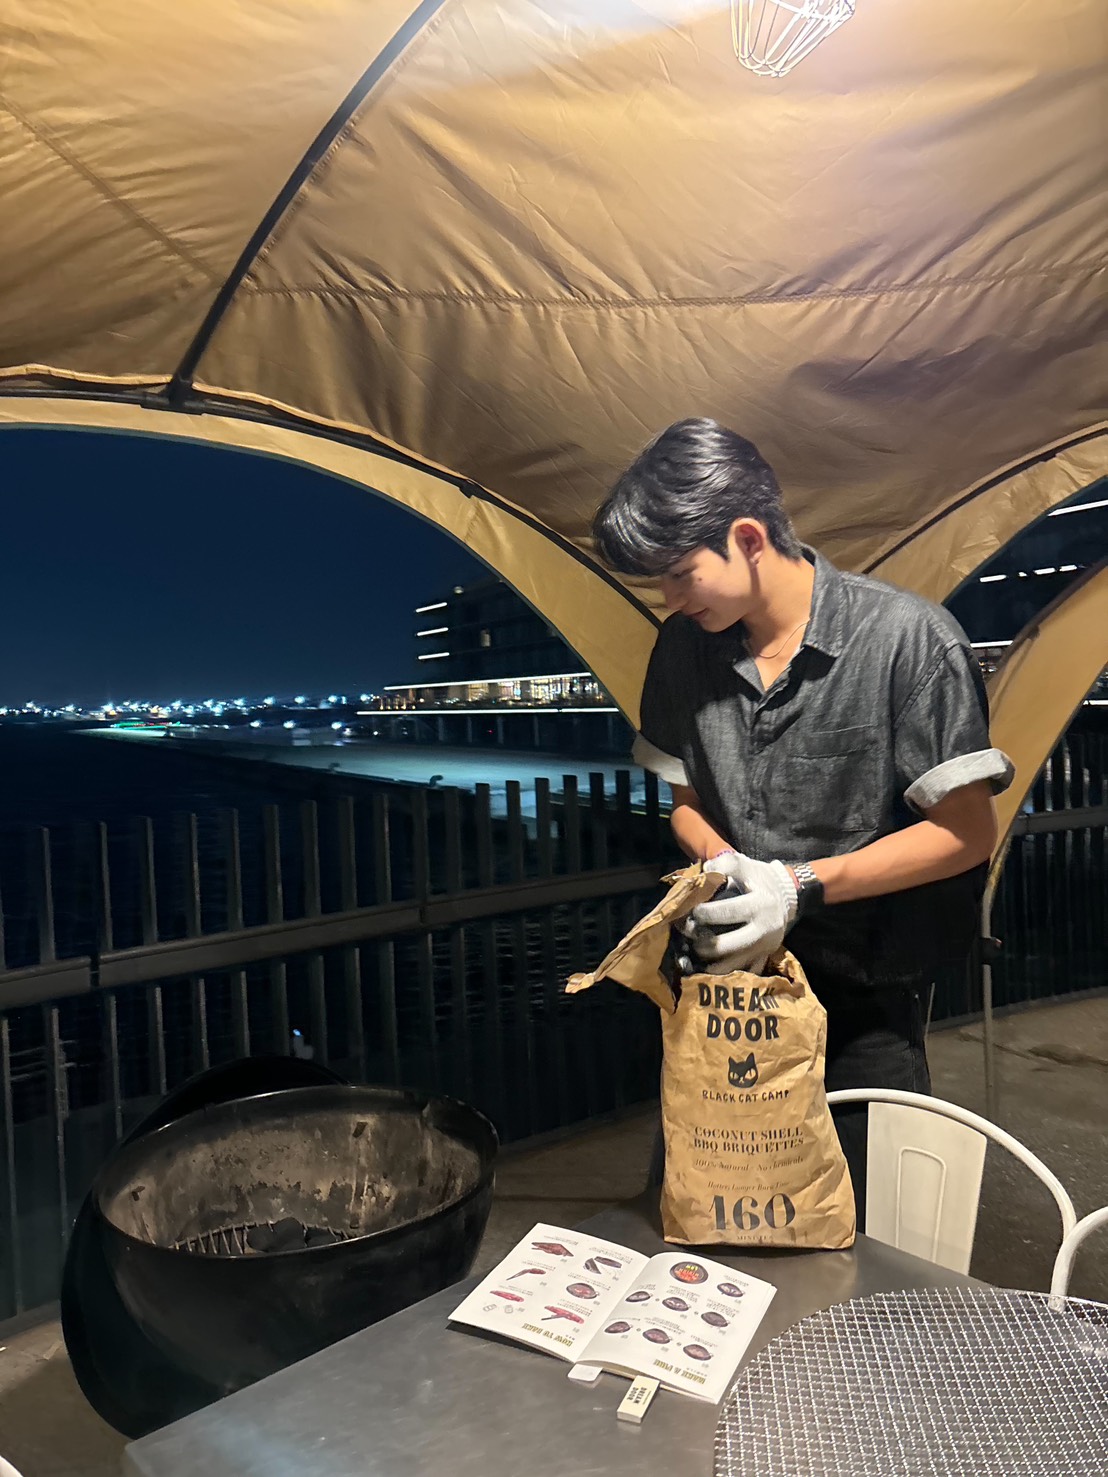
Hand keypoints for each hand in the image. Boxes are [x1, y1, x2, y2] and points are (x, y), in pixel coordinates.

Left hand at [682, 854, 797, 968]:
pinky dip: (722, 972)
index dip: (705, 913)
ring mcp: (764, 948)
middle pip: (726, 945)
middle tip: (689, 934)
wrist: (788, 897)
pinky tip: (707, 966)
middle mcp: (764, 930)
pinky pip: (741, 973)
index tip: (692, 911)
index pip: (728, 912)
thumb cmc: (761, 880)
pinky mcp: (764, 959)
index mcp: (760, 905)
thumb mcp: (747, 865)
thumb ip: (726, 863)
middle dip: (702, 942)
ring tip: (695, 949)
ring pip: (731, 965)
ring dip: (708, 961)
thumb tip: (706, 871)